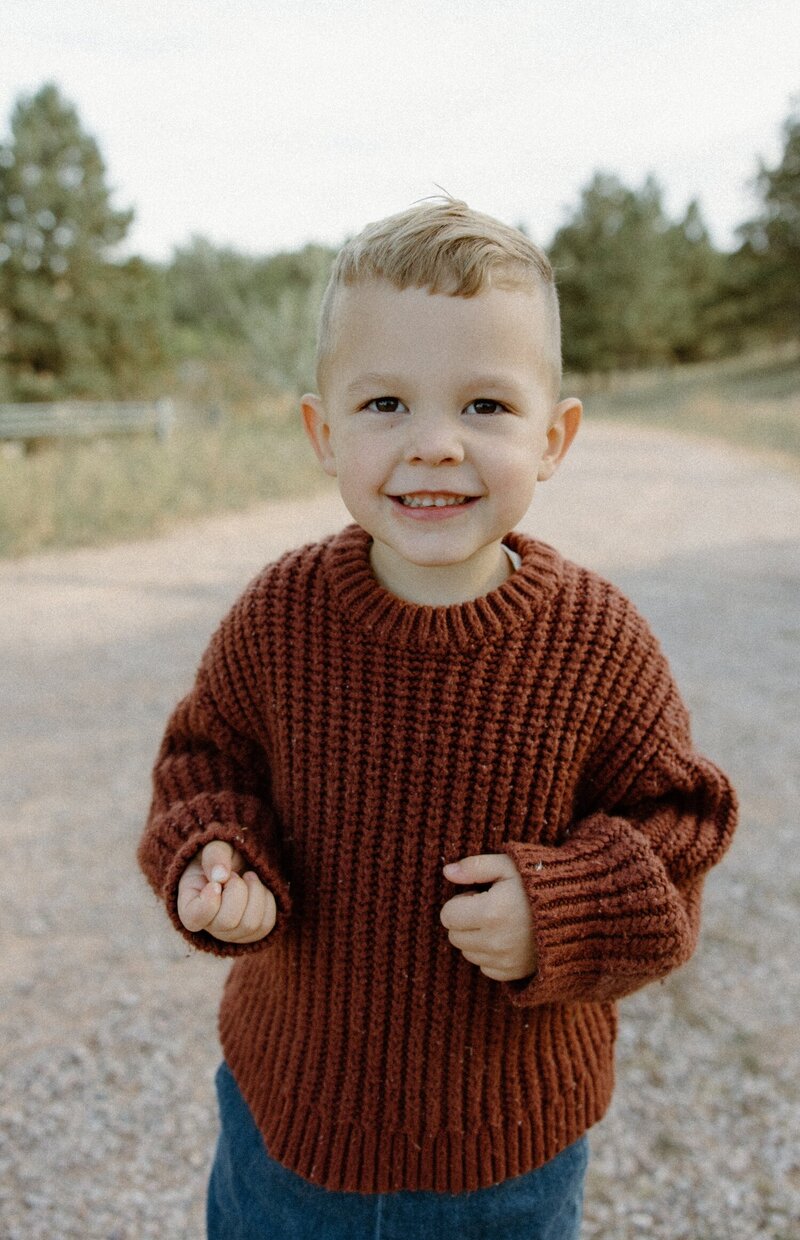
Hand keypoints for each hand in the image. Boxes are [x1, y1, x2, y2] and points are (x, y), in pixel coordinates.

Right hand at [177, 835, 276, 942]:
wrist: (237, 864)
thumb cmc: (220, 857)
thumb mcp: (214, 847)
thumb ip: (215, 856)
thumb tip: (221, 875)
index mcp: (189, 907)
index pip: (195, 918)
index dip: (209, 900)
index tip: (216, 882)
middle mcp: (209, 927)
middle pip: (228, 922)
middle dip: (237, 890)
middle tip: (234, 875)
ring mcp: (231, 934)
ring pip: (250, 924)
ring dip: (255, 892)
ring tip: (247, 878)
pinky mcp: (252, 933)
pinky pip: (266, 924)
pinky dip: (267, 900)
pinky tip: (258, 888)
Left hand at [440, 853, 536, 981]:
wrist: (578, 909)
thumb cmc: (539, 882)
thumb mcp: (508, 865)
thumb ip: (474, 867)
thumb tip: (447, 872)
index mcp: (490, 912)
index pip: (448, 915)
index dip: (460, 901)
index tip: (479, 895)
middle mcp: (495, 942)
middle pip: (455, 936)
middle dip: (465, 920)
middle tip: (489, 907)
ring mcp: (505, 960)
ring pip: (468, 952)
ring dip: (476, 937)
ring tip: (501, 921)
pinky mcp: (514, 973)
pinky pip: (485, 968)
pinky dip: (490, 954)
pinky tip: (507, 937)